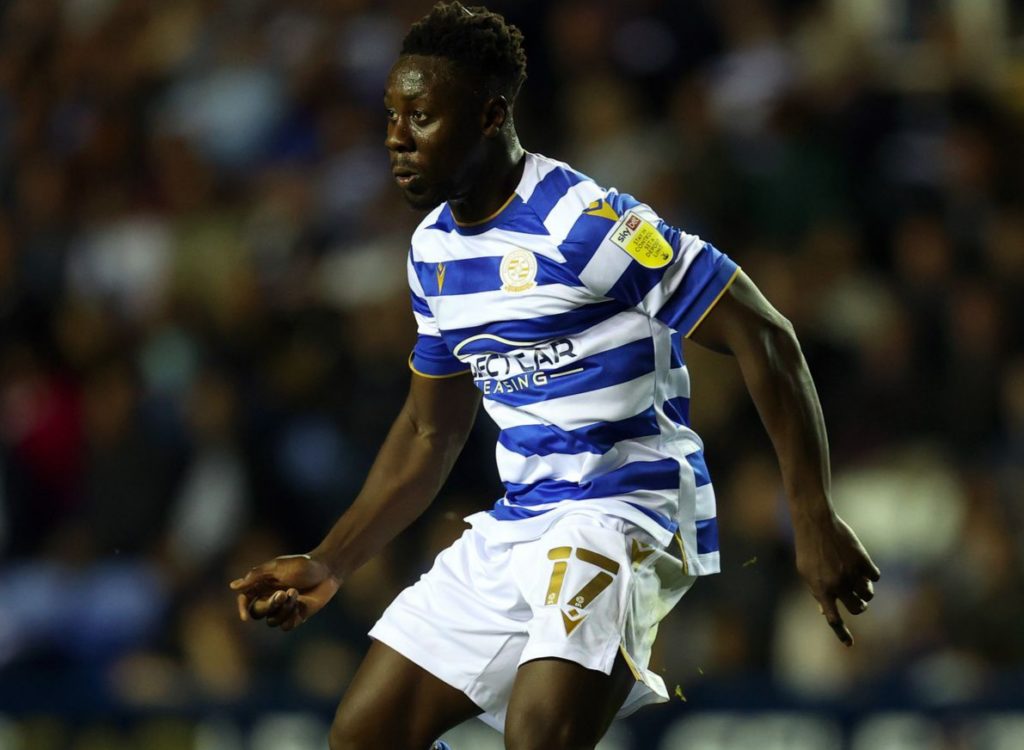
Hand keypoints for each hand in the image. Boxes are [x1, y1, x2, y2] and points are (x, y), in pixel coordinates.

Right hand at [229, 554, 339, 631]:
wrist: (328, 570)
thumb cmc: (304, 564)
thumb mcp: (278, 566)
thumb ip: (256, 576)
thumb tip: (233, 587)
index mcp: (263, 584)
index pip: (245, 600)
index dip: (242, 608)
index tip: (245, 618)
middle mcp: (271, 597)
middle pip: (257, 612)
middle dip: (269, 605)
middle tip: (283, 594)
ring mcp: (284, 608)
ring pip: (272, 621)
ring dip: (284, 609)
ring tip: (296, 594)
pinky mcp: (296, 615)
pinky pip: (286, 627)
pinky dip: (291, 618)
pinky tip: (300, 606)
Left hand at [793, 514, 879, 646]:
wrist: (816, 523)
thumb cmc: (808, 549)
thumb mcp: (806, 572)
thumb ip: (817, 592)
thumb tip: (826, 612)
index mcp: (821, 590)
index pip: (834, 619)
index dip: (842, 634)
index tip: (849, 645)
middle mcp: (838, 585)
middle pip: (858, 608)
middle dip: (859, 606)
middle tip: (857, 599)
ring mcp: (851, 573)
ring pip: (868, 594)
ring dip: (866, 592)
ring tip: (859, 582)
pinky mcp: (863, 561)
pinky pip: (874, 577)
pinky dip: (870, 575)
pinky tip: (862, 565)